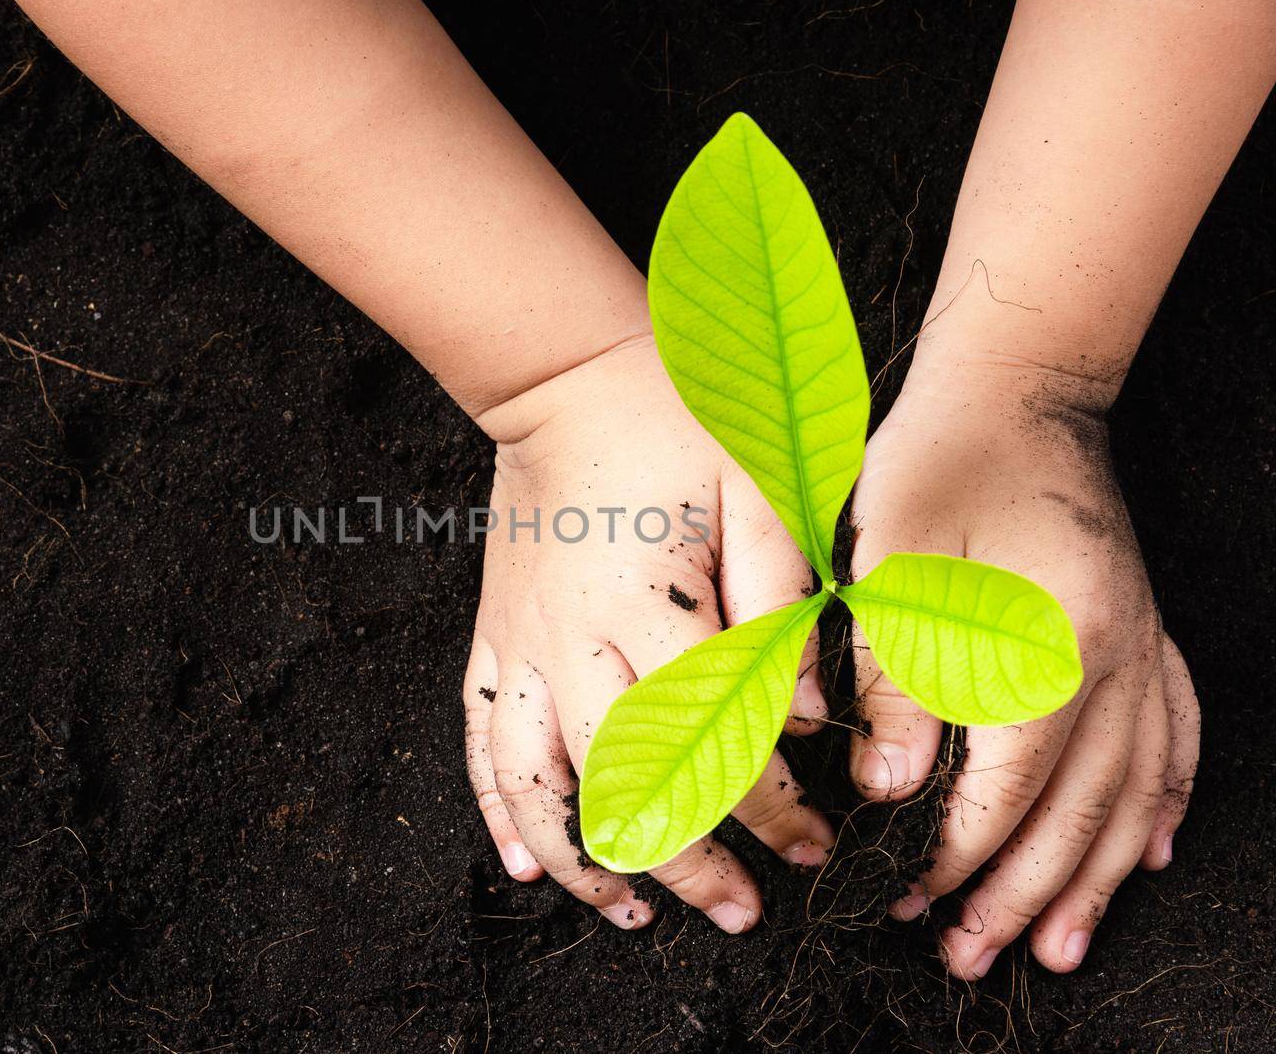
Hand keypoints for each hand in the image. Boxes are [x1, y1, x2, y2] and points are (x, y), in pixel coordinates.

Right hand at [463, 334, 835, 932]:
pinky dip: (499, 812)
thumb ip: (785, 600)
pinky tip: (523, 865)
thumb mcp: (760, 486)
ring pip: (534, 786)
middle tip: (743, 912)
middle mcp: (570, 640)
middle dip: (686, 864)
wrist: (565, 374)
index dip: (768, 809)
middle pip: (621, 785)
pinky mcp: (492, 638)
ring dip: (581, 863)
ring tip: (633, 918)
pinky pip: (481, 742)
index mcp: (646, 604)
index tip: (812, 845)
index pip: (712, 740)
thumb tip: (812, 716)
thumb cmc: (676, 419)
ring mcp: (519, 645)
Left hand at [847, 344, 1198, 978]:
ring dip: (1097, 877)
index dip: (958, 858)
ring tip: (1060, 947)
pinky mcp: (1142, 631)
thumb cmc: (936, 466)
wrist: (1012, 391)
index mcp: (1050, 649)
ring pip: (1134, 791)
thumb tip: (890, 790)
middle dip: (1020, 896)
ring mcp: (1141, 647)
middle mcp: (1115, 661)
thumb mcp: (889, 565)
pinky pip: (1176, 736)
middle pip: (1077, 811)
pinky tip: (1154, 849)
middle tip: (971, 957)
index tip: (909, 900)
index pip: (1008, 791)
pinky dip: (1164, 801)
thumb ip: (895, 679)